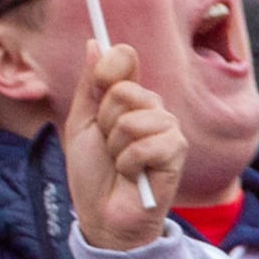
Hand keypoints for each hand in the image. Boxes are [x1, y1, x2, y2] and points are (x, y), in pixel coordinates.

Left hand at [66, 41, 181, 250]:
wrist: (103, 215)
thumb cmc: (92, 173)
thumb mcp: (81, 126)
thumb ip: (90, 86)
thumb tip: (95, 43)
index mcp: (128, 98)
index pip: (124, 58)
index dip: (109, 66)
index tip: (100, 81)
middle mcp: (151, 108)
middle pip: (123, 90)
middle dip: (104, 123)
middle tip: (107, 145)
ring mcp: (167, 128)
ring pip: (132, 118)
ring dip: (115, 146)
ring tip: (120, 163)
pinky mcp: (177, 150)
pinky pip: (144, 144)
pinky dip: (128, 163)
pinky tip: (133, 175)